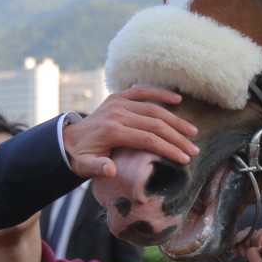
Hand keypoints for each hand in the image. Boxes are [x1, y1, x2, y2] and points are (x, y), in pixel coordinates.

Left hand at [62, 85, 198, 178]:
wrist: (67, 139)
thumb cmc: (81, 156)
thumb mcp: (85, 166)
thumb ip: (98, 167)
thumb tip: (111, 170)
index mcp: (111, 130)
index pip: (147, 139)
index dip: (168, 149)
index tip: (184, 159)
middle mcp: (117, 113)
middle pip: (154, 124)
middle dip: (177, 138)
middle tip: (194, 149)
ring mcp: (118, 102)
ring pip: (153, 109)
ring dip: (175, 120)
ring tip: (192, 132)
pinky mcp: (118, 96)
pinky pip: (142, 91)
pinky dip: (160, 93)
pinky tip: (177, 100)